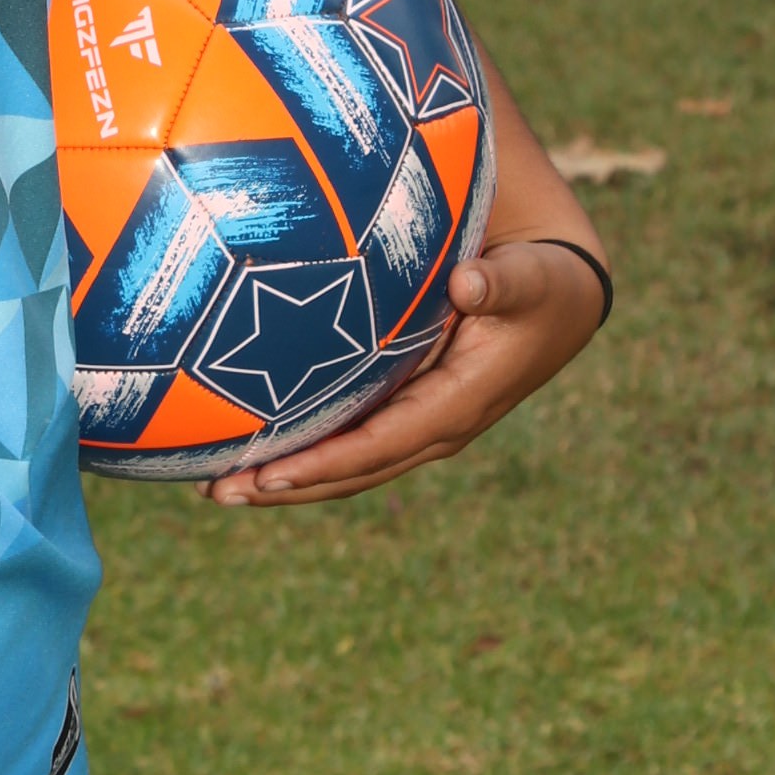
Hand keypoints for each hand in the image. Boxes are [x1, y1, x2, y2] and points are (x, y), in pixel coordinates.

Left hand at [199, 237, 606, 509]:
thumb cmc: (540, 284)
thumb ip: (501, 282)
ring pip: (344, 465)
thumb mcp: (530, 280)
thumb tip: (470, 284)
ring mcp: (417, 423)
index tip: (270, 475)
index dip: (326, 463)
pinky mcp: (403, 410)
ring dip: (284, 479)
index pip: (381, 445)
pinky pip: (347, 441)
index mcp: (459, 403)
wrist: (559, 299)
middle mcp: (435, 427)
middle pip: (351, 471)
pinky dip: (301, 452)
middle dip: (287, 486)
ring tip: (215, 487)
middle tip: (216, 493)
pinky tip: (249, 451)